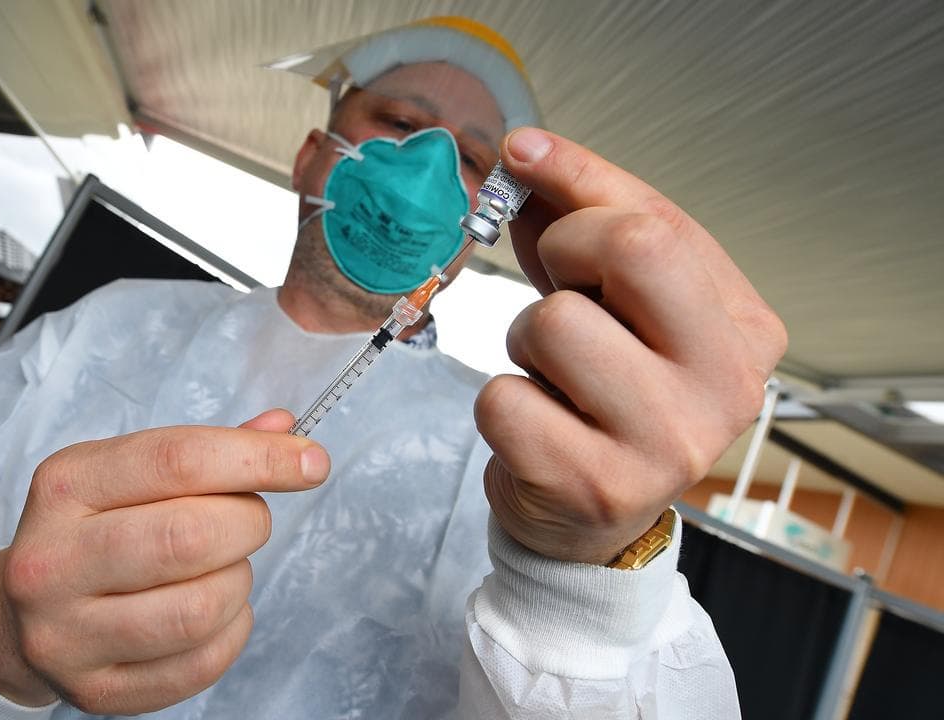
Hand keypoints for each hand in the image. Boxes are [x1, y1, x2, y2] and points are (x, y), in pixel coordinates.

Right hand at [0, 409, 328, 713]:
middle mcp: (52, 560)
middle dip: (248, 522)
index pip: (177, 460)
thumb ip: (204, 451)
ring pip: (200, 607)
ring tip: (223, 567)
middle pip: (190, 535)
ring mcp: (67, 634)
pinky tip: (214, 611)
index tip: (311, 461)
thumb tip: (285, 430)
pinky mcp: (96, 691)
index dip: (259, 458)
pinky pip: (201, 662)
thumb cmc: (93, 531)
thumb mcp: (127, 473)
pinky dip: (232, 631)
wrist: (18, 616)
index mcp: (64, 486)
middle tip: (248, 521)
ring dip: (239, 581)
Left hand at [474, 128, 786, 564]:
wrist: (591, 521)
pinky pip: (504, 398)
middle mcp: (725, 386)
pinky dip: (499, 403)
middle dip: (564, 249)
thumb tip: (529, 153)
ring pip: (553, 324)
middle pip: (633, 249)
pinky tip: (535, 426)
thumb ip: (587, 221)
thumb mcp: (616, 301)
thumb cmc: (604, 397)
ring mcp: (666, 444)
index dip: (579, 178)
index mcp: (745, 330)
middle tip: (557, 289)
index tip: (524, 155)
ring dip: (524, 341)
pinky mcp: (595, 486)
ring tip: (551, 376)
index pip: (661, 220)